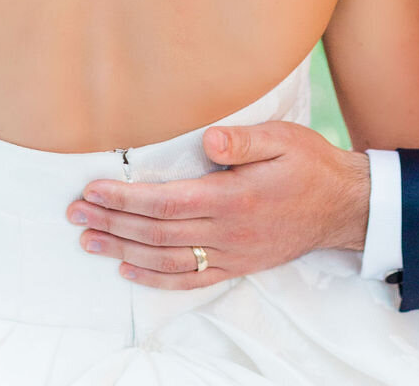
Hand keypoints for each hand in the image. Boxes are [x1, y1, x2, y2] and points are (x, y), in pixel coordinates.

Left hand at [66, 120, 370, 289]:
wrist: (343, 206)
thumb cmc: (310, 165)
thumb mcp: (283, 139)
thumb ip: (243, 141)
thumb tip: (208, 140)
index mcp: (233, 198)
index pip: (167, 203)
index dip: (126, 199)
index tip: (93, 190)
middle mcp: (227, 232)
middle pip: (157, 233)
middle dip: (112, 222)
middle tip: (75, 214)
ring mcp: (231, 253)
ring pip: (166, 259)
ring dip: (123, 250)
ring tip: (89, 240)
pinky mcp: (236, 264)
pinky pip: (189, 279)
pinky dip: (155, 278)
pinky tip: (129, 270)